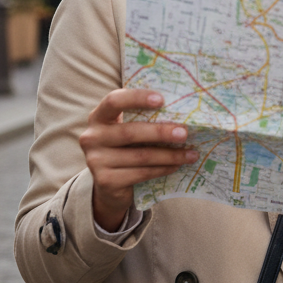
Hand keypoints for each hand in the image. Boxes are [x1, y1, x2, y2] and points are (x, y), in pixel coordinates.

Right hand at [79, 89, 196, 230]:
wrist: (111, 184)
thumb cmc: (127, 147)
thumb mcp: (131, 129)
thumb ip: (145, 118)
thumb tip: (185, 111)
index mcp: (99, 117)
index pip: (114, 101)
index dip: (137, 98)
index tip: (162, 100)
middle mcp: (91, 137)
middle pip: (130, 132)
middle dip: (161, 132)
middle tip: (185, 133)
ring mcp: (95, 161)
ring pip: (140, 156)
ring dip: (170, 155)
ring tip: (191, 154)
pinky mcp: (105, 181)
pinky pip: (141, 173)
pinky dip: (162, 169)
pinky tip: (177, 166)